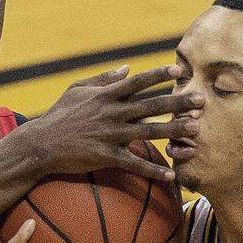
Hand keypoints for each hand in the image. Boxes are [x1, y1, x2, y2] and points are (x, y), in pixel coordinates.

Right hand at [19, 65, 202, 180]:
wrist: (41, 144)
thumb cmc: (59, 114)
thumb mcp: (77, 89)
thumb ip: (103, 78)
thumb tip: (127, 67)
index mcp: (106, 95)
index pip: (137, 81)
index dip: (158, 74)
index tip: (179, 69)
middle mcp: (112, 113)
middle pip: (152, 105)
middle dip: (178, 102)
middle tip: (202, 101)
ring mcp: (110, 135)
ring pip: (149, 131)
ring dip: (175, 130)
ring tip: (195, 130)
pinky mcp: (106, 157)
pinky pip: (135, 164)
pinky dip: (154, 170)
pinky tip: (171, 175)